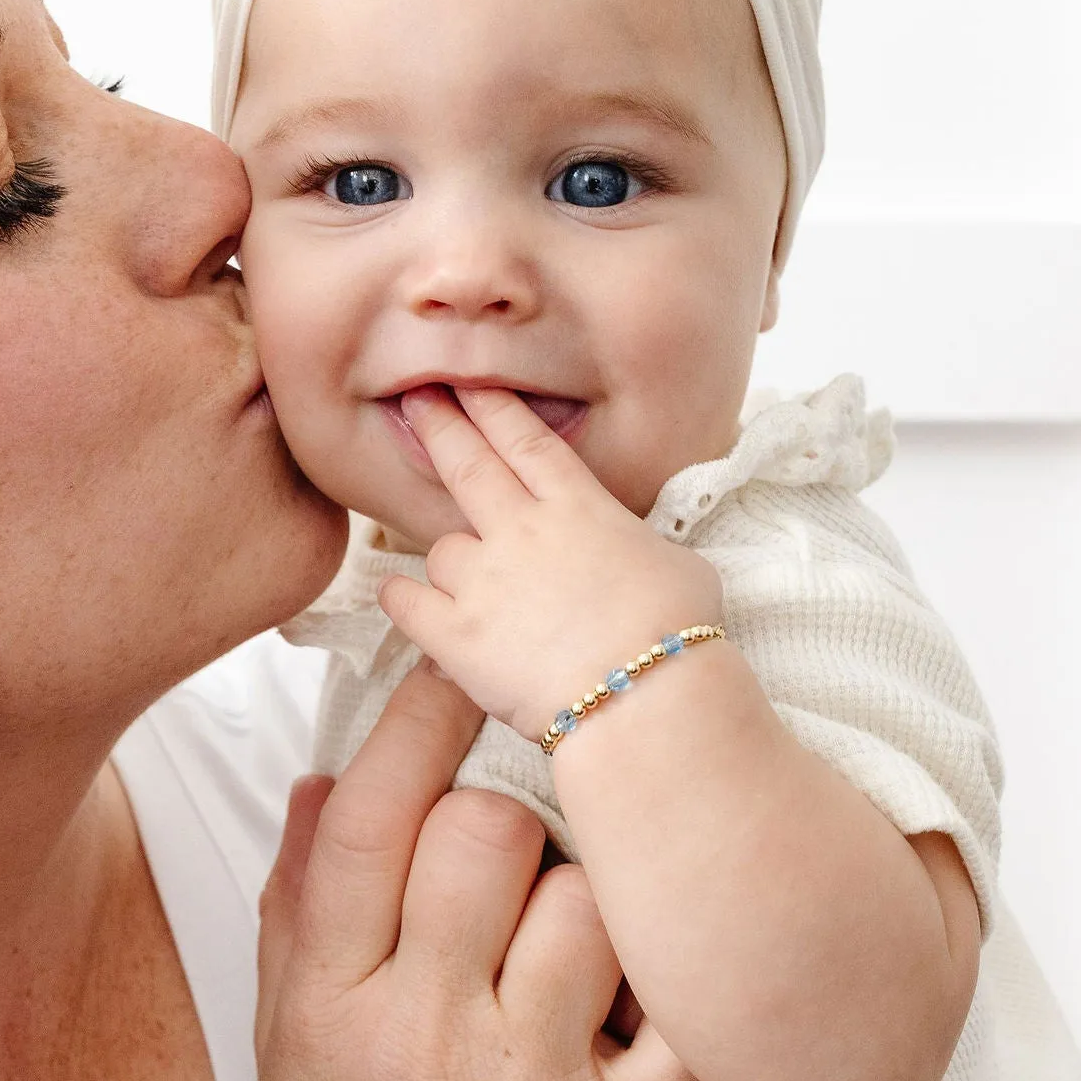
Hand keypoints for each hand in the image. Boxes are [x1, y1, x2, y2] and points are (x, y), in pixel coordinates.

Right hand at [256, 664, 708, 1080]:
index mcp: (332, 1002)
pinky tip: (686, 956)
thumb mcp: (285, 1048)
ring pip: (595, 899)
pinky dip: (695, 969)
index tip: (460, 663)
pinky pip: (684, 1009)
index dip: (419, 715)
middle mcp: (427, 1034)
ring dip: (607, 879)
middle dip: (520, 803)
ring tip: (598, 904)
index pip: (370, 818)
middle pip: (491, 833)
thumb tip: (323, 775)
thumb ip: (302, 909)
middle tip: (536, 820)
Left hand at [376, 386, 721, 741]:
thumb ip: (636, 547)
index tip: (469, 385)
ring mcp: (483, 579)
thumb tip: (633, 555)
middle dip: (440, 426)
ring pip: (441, 549)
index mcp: (578, 506)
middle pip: (468, 464)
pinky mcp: (455, 634)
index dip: (493, 408)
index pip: (526, 441)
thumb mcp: (678, 565)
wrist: (645, 695)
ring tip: (466, 584)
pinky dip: (402, 598)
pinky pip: (406, 601)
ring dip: (450, 560)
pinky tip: (403, 599)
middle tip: (416, 402)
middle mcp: (522, 530)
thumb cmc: (677, 633)